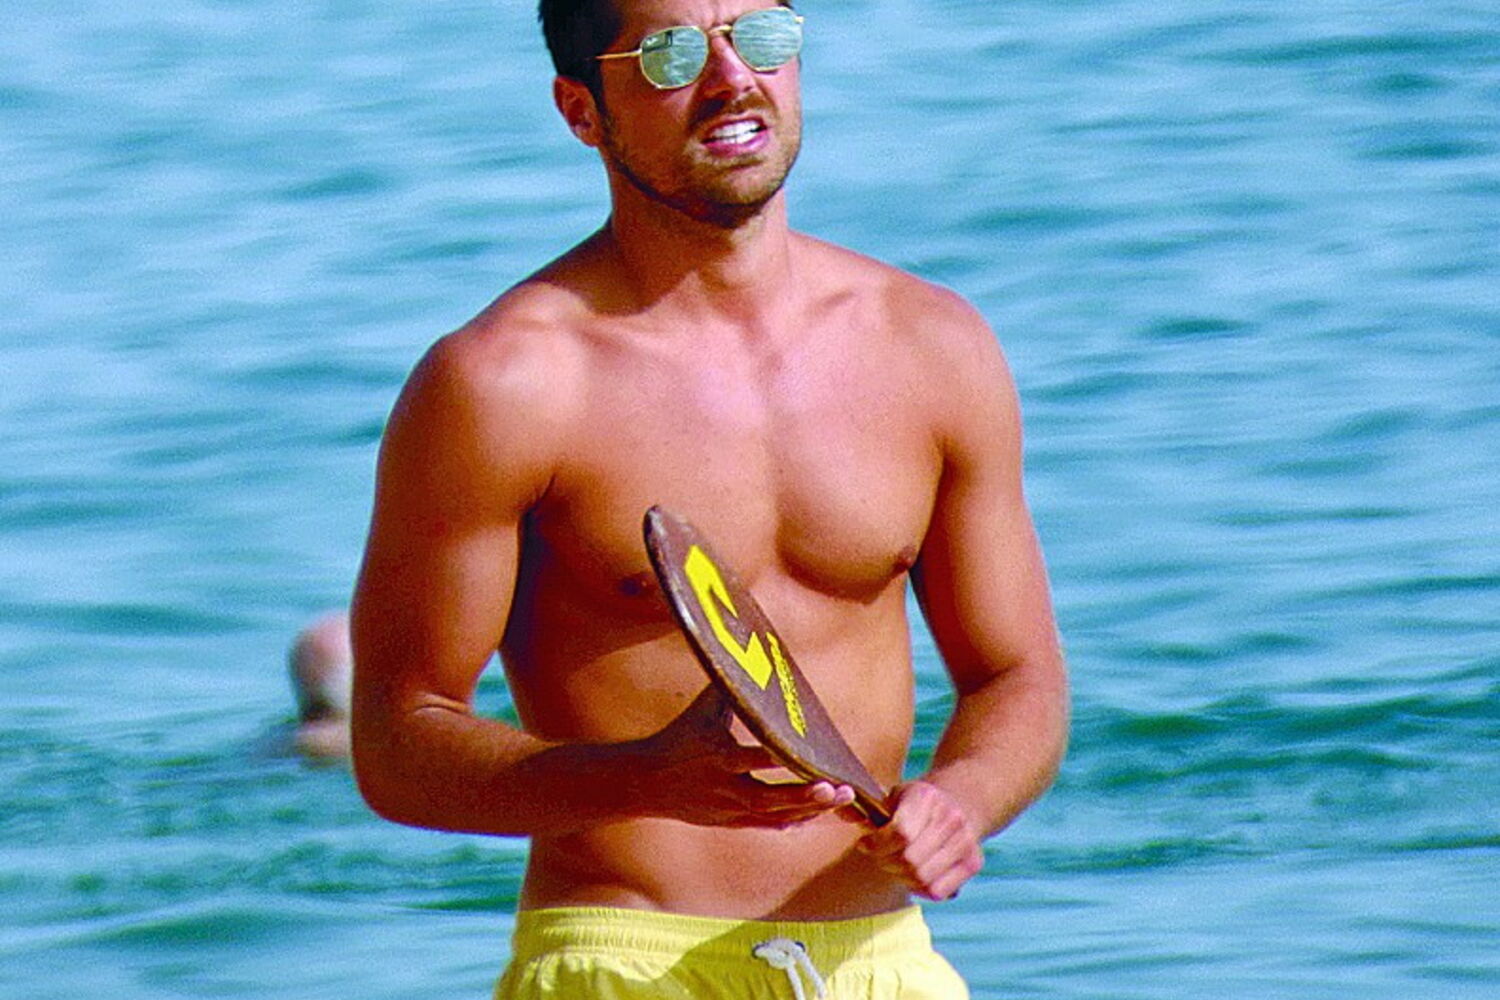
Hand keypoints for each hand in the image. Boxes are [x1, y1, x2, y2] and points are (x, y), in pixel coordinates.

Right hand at [634, 685, 855, 827]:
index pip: (755, 758)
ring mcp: (727, 808)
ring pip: (772, 815)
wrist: (644, 781)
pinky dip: (791, 821)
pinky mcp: (728, 821)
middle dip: (807, 794)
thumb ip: (731, 685)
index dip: (784, 757)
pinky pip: (765, 825)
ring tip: (841, 800)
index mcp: (718, 755)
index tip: (815, 754)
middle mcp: (725, 786)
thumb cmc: (679, 736)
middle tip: (842, 789)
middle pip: (769, 796)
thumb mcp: (703, 709)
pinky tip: (815, 816)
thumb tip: (752, 649)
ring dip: (808, 808)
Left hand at [858, 780, 982, 900]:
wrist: (961, 801)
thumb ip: (868, 809)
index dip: (877, 845)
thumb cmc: (916, 802)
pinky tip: (914, 873)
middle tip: (880, 857)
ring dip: (901, 877)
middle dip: (886, 863)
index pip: (900, 832)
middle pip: (909, 860)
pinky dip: (920, 888)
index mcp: (926, 796)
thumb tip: (842, 811)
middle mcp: (951, 817)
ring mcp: (966, 840)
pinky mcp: (974, 862)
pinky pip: (938, 891)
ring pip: (922, 878)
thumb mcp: (893, 795)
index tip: (865, 844)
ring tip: (896, 864)